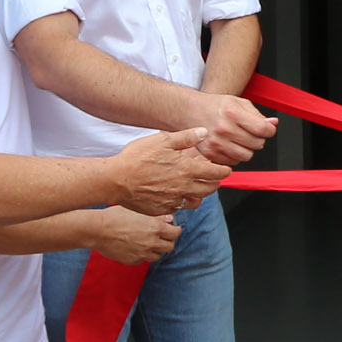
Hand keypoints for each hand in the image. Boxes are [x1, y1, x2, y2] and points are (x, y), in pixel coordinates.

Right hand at [85, 207, 179, 265]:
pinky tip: (137, 247)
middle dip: (169, 241)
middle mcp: (151, 242)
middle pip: (169, 247)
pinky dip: (144, 254)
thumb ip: (156, 216)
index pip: (175, 233)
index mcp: (155, 228)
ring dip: (156, 249)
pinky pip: (143, 259)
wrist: (97, 230)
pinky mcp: (133, 261)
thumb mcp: (137, 211)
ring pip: (157, 255)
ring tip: (150, 242)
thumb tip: (169, 219)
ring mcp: (142, 253)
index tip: (173, 229)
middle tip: (164, 237)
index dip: (175, 231)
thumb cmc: (115, 216)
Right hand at [101, 129, 228, 213]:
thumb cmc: (137, 158)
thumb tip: (203, 132)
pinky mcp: (162, 209)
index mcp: (187, 169)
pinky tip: (177, 196)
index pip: (215, 172)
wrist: (116, 180)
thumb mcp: (162, 140)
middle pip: (209, 189)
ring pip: (195, 201)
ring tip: (198, 189)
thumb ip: (186, 137)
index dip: (223, 171)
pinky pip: (178, 208)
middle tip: (215, 179)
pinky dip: (181, 203)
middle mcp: (184, 187)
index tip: (226, 170)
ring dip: (200, 195)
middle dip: (215, 184)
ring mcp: (173, 200)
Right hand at [183, 91, 277, 165]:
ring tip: (239, 139)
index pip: (262, 130)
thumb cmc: (216, 106)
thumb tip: (273, 124)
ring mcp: (216, 143)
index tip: (267, 129)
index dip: (269, 130)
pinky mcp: (210, 154)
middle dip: (258, 139)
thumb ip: (258, 115)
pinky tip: (229, 145)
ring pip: (247, 156)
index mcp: (232, 114)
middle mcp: (224, 129)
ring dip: (247, 149)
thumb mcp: (239, 103)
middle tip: (249, 132)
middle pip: (257, 144)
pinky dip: (235, 155)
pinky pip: (234, 162)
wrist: (190, 111)